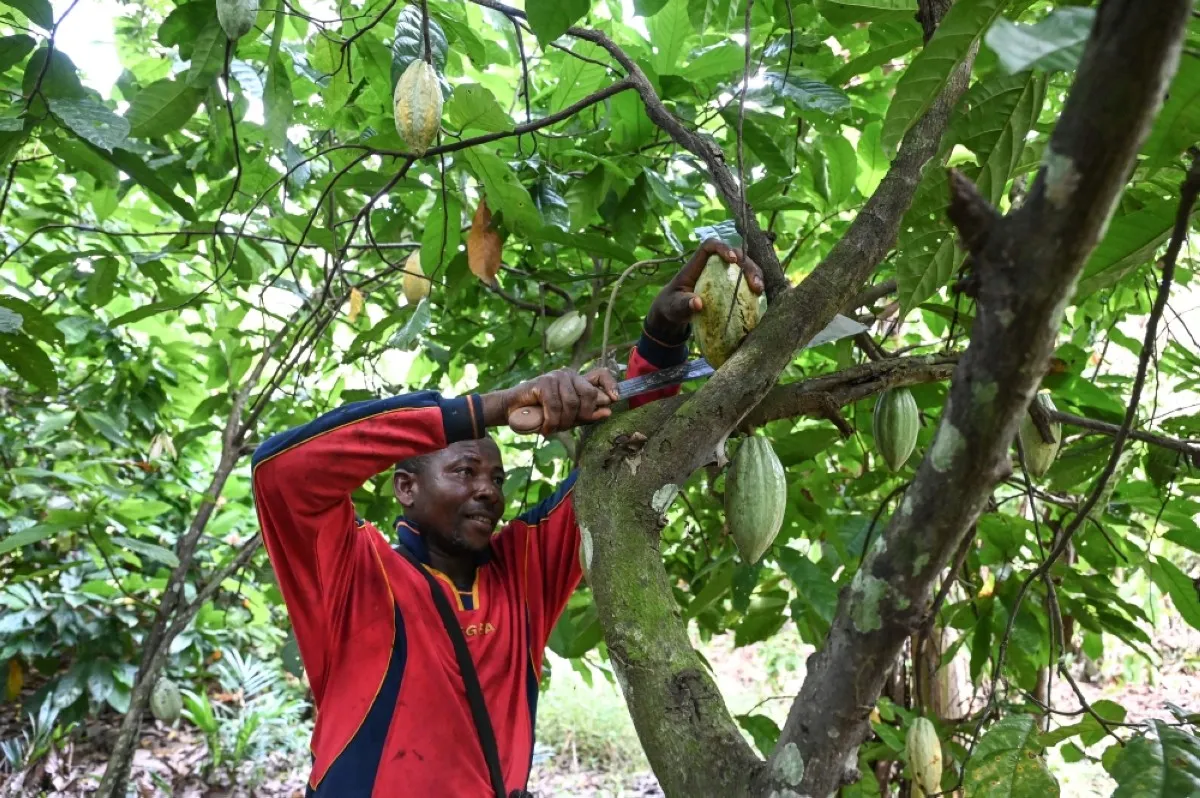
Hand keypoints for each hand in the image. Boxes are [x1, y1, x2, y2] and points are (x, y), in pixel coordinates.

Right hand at [487, 368, 619, 435]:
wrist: (512, 410)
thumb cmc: (541, 413)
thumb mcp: (567, 417)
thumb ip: (587, 415)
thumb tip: (608, 412)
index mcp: (578, 381)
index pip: (601, 374)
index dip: (610, 385)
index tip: (614, 399)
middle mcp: (569, 375)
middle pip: (590, 394)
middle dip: (582, 415)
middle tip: (568, 425)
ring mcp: (556, 377)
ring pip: (572, 403)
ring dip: (563, 422)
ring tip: (553, 427)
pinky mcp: (543, 382)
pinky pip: (555, 406)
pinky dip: (551, 421)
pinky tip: (545, 427)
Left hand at [647, 239, 764, 333]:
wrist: (674, 313)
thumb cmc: (672, 306)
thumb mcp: (674, 307)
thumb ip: (683, 305)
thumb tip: (698, 304)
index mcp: (696, 264)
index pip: (710, 245)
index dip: (723, 247)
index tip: (732, 260)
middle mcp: (712, 265)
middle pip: (734, 255)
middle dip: (747, 265)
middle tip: (754, 283)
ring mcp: (723, 275)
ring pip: (744, 267)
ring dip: (755, 275)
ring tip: (759, 290)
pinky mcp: (730, 286)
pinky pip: (745, 282)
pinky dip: (754, 287)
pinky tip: (759, 298)